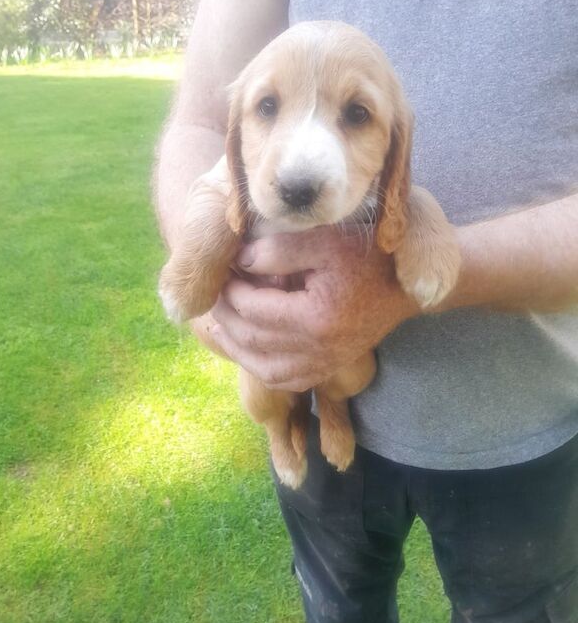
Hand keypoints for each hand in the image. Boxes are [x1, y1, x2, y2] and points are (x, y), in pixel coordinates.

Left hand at [210, 226, 417, 390]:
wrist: (408, 286)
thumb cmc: (370, 257)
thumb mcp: (327, 241)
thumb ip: (280, 249)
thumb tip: (240, 261)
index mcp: (316, 318)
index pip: (254, 309)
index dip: (231, 290)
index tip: (223, 271)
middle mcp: (319, 350)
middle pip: (253, 341)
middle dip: (226, 316)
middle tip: (215, 293)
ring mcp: (325, 364)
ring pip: (265, 369)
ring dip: (237, 348)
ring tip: (220, 325)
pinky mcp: (330, 368)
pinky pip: (287, 381)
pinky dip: (261, 369)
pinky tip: (249, 351)